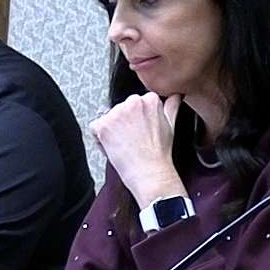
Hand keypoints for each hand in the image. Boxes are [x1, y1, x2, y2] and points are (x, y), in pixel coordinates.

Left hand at [90, 93, 184, 208]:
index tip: (141, 132)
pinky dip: (100, 139)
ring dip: (111, 131)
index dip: (136, 120)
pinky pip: (94, 128)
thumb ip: (171, 106)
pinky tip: (115, 148)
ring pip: (106, 119)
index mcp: (150, 99)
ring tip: (125, 146)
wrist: (150, 173)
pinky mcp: (103, 125)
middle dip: (123, 124)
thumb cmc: (159, 154)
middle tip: (133, 141)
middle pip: (119, 110)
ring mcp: (117, 113)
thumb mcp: (171, 125)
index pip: (135, 104)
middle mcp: (133, 102)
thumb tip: (175, 96)